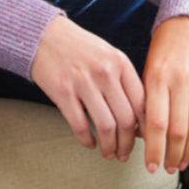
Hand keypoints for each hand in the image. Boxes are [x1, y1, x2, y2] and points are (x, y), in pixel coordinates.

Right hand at [30, 15, 146, 161]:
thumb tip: (137, 117)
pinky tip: (89, 143)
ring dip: (109, 147)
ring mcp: (83, 82)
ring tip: (109, 152)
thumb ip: (124, 80)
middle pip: (126, 119)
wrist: (44, 35)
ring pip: (106, 127)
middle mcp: (105, 72)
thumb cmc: (78, 47)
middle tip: (124, 153)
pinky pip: (80, 126)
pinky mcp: (63, 92)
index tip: (143, 139)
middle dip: (127, 144)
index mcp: (120, 62)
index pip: (142, 103)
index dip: (144, 127)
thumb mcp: (108, 55)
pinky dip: (87, 140)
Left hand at [141, 15, 188, 174]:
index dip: (153, 150)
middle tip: (166, 168)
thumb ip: (147, 97)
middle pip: (177, 130)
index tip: (150, 166)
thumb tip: (144, 133)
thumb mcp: (148, 65)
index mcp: (157, 75)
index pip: (155, 123)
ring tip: (181, 163)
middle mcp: (181, 79)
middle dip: (170, 155)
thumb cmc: (167, 43)